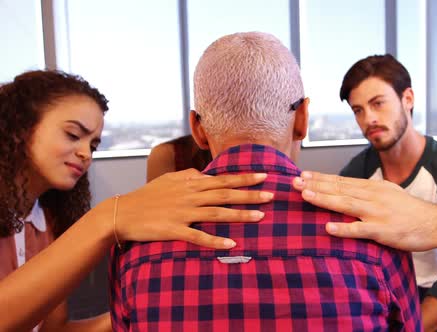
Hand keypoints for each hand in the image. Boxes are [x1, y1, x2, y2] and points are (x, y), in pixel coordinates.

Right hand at [98, 169, 272, 248]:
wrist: (122, 212)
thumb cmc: (147, 196)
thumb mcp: (169, 180)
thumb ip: (189, 177)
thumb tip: (205, 174)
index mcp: (190, 184)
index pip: (222, 179)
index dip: (244, 177)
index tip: (264, 175)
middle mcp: (190, 196)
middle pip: (225, 194)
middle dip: (250, 194)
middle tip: (271, 195)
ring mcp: (183, 213)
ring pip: (216, 214)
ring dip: (239, 215)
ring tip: (260, 217)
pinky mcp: (173, 230)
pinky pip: (198, 237)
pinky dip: (215, 241)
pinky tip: (231, 244)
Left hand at [292, 171, 436, 251]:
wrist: (434, 222)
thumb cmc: (409, 210)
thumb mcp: (388, 193)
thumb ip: (368, 191)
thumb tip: (347, 190)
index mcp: (372, 187)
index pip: (341, 180)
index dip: (321, 178)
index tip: (302, 175)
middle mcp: (372, 196)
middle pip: (339, 188)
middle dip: (315, 185)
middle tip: (294, 182)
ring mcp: (377, 213)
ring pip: (345, 204)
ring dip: (324, 199)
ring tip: (305, 195)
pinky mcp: (382, 230)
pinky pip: (359, 230)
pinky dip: (343, 229)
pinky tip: (328, 227)